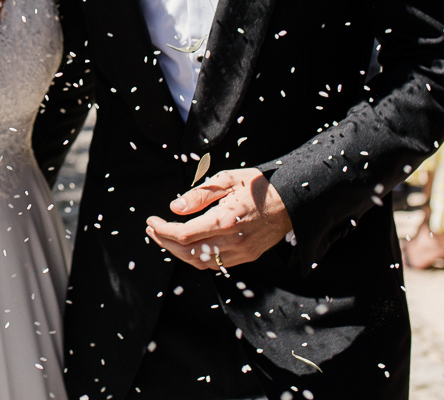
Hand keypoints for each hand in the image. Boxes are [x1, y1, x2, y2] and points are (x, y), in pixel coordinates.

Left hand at [146, 168, 291, 270]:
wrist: (292, 202)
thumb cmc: (259, 187)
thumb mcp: (228, 180)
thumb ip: (200, 194)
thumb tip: (175, 207)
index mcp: (226, 220)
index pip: (185, 234)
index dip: (163, 230)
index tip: (151, 221)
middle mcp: (232, 241)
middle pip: (188, 251)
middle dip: (165, 241)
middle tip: (152, 229)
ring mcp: (240, 252)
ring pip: (199, 262)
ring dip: (178, 252)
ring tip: (164, 237)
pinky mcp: (246, 257)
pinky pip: (214, 264)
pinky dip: (196, 257)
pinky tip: (187, 245)